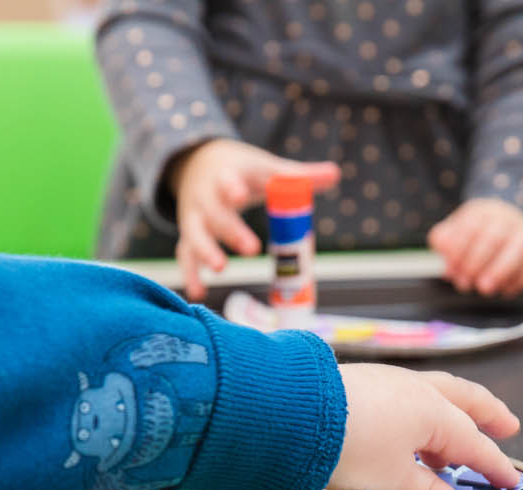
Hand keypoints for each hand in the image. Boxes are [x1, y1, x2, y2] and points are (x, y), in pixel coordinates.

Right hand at [167, 138, 338, 299]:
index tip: (240, 196)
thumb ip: (299, 175)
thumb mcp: (266, 168)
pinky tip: (198, 293)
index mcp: (227, 176)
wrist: (197, 163)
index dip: (233, 187)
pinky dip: (191, 274)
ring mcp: (195, 217)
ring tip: (221, 269)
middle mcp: (207, 197)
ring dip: (205, 252)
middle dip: (230, 230)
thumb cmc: (241, 171)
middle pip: (215, 213)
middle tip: (252, 249)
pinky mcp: (189, 235)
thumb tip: (336, 174)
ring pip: (194, 235)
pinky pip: (186, 255)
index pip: (228, 180)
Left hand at [330, 364, 520, 489]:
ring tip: (453, 445)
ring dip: (453, 415)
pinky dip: (423, 414)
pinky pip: (409, 395)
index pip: (475, 444)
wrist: (293, 414)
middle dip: (488, 414)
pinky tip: (411, 435)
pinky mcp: (365, 381)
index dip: (494, 465)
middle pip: (465, 399)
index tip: (510, 480)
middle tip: (507, 426)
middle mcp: (418, 390)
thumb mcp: (392, 480)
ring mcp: (390, 381)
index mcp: (434, 413)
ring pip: (436, 393)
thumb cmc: (349, 446)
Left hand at [428, 198, 522, 296]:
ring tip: (485, 288)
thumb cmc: (478, 234)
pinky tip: (506, 291)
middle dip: (477, 263)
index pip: (471, 227)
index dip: (460, 250)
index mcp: (483, 212)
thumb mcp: (456, 230)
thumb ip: (445, 240)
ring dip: (500, 271)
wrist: (509, 223)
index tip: (452, 270)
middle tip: (465, 283)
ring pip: (518, 250)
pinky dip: (522, 280)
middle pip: (494, 238)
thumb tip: (443, 252)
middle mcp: (508, 219)